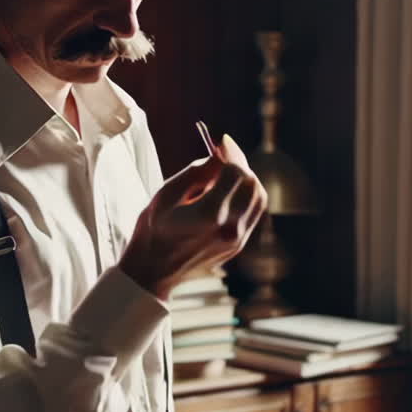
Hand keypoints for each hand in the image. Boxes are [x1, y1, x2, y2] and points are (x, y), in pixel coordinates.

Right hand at [118, 134, 266, 299]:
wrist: (153, 271)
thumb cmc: (153, 230)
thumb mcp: (167, 194)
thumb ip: (197, 172)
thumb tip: (219, 154)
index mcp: (209, 214)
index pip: (235, 173)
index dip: (230, 152)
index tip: (221, 141)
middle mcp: (229, 228)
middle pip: (251, 183)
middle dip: (239, 164)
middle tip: (222, 156)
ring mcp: (236, 239)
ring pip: (258, 198)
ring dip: (246, 180)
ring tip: (224, 176)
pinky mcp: (238, 245)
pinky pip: (253, 213)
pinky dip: (246, 196)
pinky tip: (226, 193)